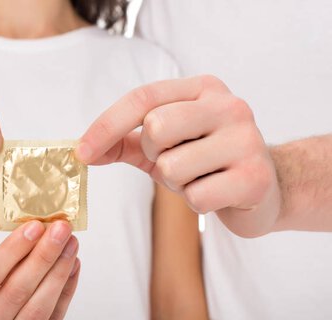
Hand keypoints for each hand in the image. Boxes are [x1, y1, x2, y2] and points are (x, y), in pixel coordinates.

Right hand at [0, 220, 80, 319]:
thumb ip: (7, 257)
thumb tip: (43, 231)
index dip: (15, 249)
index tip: (36, 226)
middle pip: (17, 292)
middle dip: (44, 257)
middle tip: (61, 230)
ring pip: (38, 310)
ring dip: (59, 273)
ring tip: (71, 246)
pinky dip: (65, 291)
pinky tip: (72, 267)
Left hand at [76, 75, 280, 236]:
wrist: (265, 189)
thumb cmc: (206, 163)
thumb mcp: (165, 145)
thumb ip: (125, 142)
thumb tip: (82, 151)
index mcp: (203, 89)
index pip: (144, 98)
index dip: (107, 125)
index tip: (82, 152)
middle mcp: (228, 106)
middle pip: (156, 127)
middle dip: (154, 155)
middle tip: (176, 161)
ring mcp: (246, 140)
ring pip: (172, 167)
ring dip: (177, 183)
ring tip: (200, 177)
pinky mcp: (255, 177)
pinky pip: (196, 196)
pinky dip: (196, 202)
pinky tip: (217, 193)